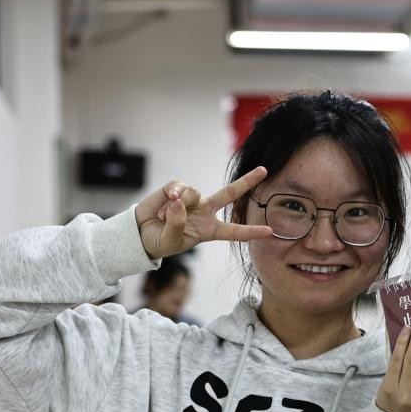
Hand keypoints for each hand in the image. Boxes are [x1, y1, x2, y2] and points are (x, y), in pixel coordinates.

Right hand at [135, 167, 274, 259]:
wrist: (140, 233)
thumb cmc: (160, 241)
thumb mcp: (171, 241)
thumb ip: (177, 224)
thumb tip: (180, 202)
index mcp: (209, 230)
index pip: (234, 231)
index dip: (251, 232)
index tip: (270, 232)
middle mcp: (205, 212)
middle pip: (229, 194)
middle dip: (247, 181)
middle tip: (264, 170)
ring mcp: (192, 199)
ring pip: (195, 192)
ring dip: (180, 203)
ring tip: (165, 215)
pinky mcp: (176, 188)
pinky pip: (179, 186)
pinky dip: (171, 194)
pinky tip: (163, 203)